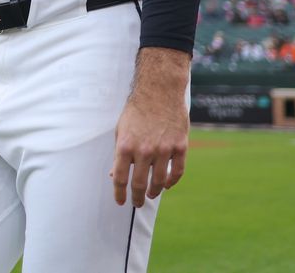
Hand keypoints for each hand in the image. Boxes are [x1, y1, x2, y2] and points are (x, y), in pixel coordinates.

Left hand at [110, 47, 190, 206]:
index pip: (120, 177)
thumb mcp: (121, 130)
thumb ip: (118, 153)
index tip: (121, 202)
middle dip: (138, 197)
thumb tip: (114, 174)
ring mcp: (163, 149)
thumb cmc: (136, 110)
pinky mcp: (180, 146)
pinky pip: (177, 171)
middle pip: (140, 184)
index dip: (119, 193)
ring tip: (151, 195)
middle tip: (137, 203)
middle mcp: (144, 150)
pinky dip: (171, 182)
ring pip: (159, 181)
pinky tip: (166, 185)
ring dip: (154, 191)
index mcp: (125, 146)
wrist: (159, 91)